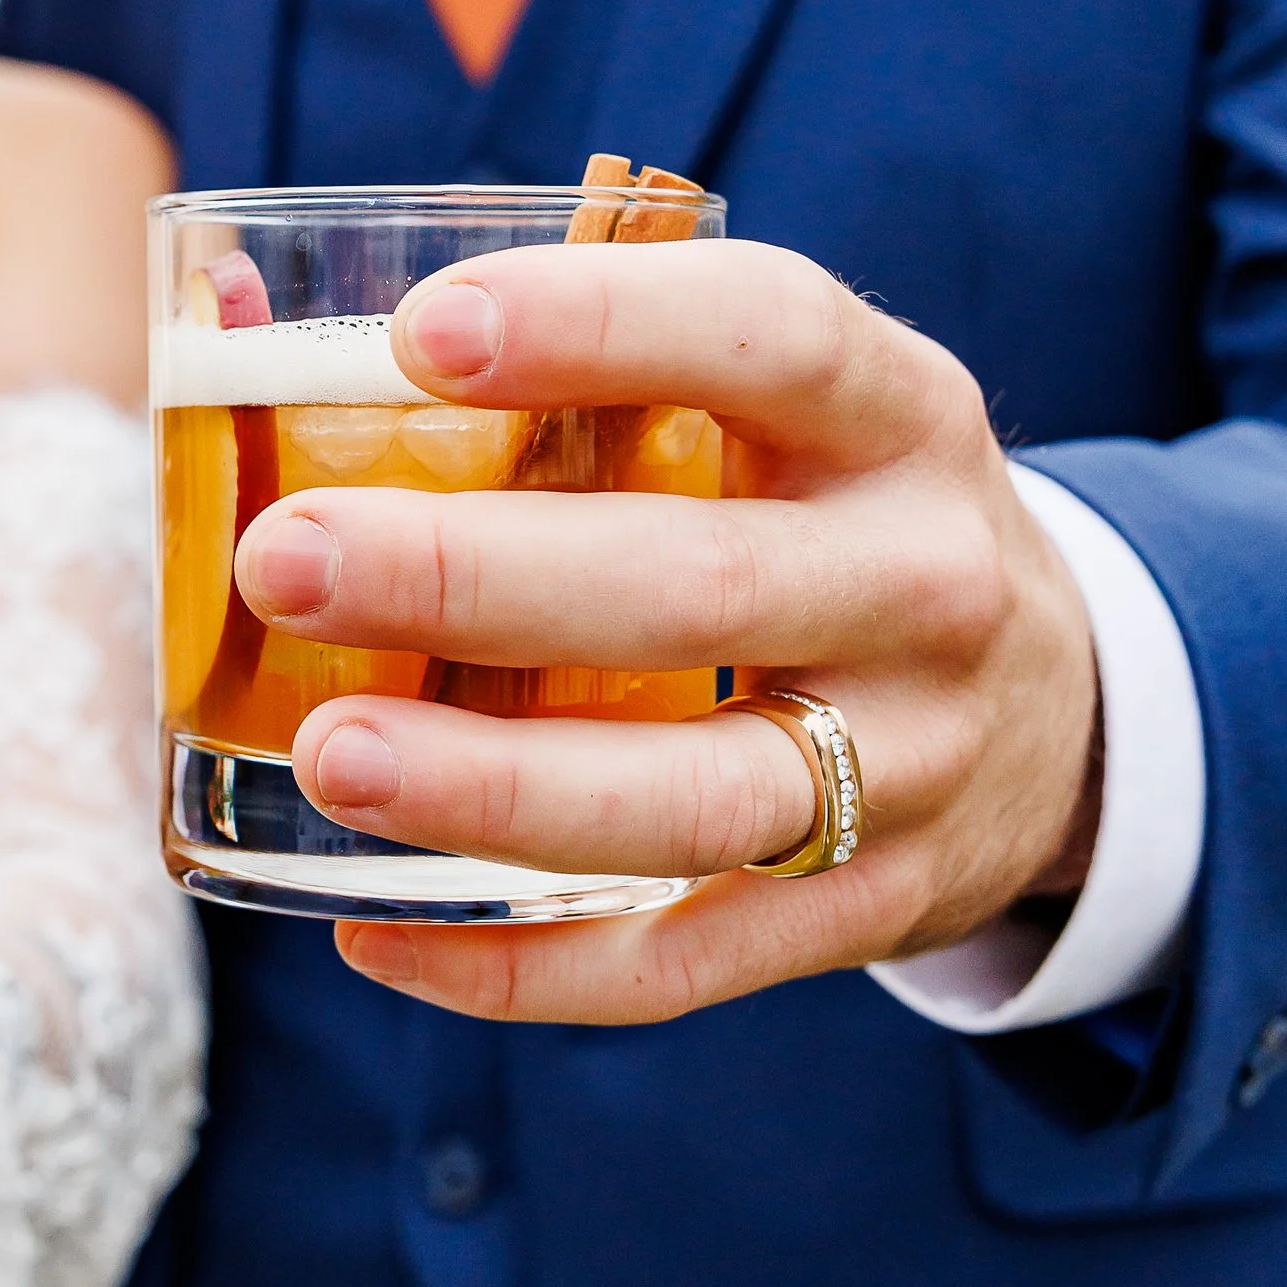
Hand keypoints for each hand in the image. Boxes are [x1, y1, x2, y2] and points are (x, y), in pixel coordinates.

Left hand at [233, 238, 1100, 1025]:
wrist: (1065, 709)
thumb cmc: (828, 513)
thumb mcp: (784, 407)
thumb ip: (582, 369)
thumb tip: (221, 321)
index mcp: (899, 417)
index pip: (772, 336)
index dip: (601, 328)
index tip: (424, 331)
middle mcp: (927, 585)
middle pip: (700, 588)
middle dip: (474, 579)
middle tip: (284, 557)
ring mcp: (914, 766)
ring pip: (696, 801)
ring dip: (494, 791)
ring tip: (327, 757)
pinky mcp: (872, 910)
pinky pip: (687, 962)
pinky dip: (525, 965)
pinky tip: (378, 931)